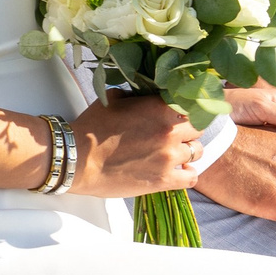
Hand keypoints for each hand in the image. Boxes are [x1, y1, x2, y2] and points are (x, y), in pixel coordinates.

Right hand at [69, 96, 204, 199]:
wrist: (77, 160)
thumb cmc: (92, 128)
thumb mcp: (116, 98)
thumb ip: (141, 95)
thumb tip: (153, 94)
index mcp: (160, 108)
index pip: (193, 103)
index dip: (190, 107)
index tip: (186, 111)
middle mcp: (169, 131)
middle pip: (198, 127)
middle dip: (188, 128)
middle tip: (176, 132)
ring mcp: (168, 157)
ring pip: (197, 151)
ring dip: (188, 150)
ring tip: (173, 152)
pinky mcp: (164, 181)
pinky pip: (192, 177)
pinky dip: (187, 173)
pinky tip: (177, 170)